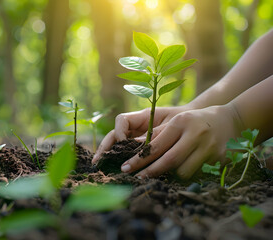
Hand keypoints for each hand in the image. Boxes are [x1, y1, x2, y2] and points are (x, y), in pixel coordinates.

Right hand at [92, 105, 189, 163]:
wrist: (193, 123)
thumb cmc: (182, 121)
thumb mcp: (170, 127)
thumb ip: (154, 135)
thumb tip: (140, 148)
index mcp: (142, 117)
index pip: (122, 121)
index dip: (119, 132)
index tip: (123, 144)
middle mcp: (134, 126)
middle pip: (114, 134)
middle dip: (104, 147)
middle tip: (97, 161)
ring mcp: (134, 136)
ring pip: (115, 143)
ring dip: (106, 154)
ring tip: (98, 166)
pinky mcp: (138, 146)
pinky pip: (124, 152)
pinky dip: (117, 159)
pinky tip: (111, 168)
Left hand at [120, 105, 242, 178]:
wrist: (229, 120)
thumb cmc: (195, 121)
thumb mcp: (176, 121)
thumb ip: (157, 134)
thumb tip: (134, 147)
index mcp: (181, 123)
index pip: (156, 145)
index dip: (140, 159)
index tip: (127, 167)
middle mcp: (195, 134)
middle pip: (169, 160)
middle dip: (151, 172)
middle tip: (137, 178)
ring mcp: (209, 148)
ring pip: (183, 171)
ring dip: (171, 175)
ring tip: (163, 172)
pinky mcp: (220, 159)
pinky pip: (197, 174)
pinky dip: (187, 174)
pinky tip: (183, 170)